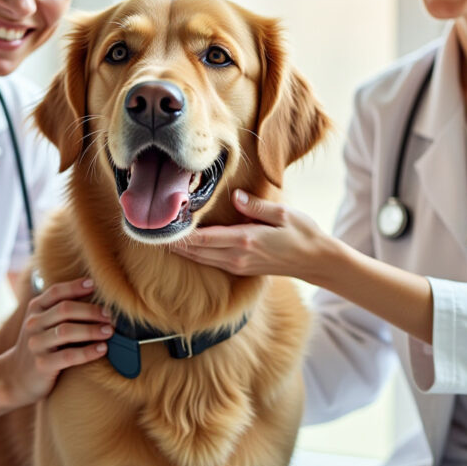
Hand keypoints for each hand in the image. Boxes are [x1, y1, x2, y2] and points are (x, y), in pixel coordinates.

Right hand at [0, 277, 111, 406]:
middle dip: (91, 311)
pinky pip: (68, 356)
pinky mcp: (41, 365)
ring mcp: (36, 344)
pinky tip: (102, 349)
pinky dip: (88, 352)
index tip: (95, 285)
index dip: (76, 287)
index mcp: (35, 309)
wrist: (16, 378)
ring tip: (109, 331)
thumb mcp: (44, 324)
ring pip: (66, 331)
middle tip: (111, 316)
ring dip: (92, 330)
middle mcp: (33, 324)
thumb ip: (60, 310)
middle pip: (65, 310)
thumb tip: (95, 296)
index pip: (56, 292)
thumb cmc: (41, 346)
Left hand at [170, 190, 333, 278]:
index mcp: (245, 240)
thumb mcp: (283, 213)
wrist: (317, 261)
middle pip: (196, 251)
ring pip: (201, 259)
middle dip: (173, 244)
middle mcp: (237, 256)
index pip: (203, 238)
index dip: (180, 234)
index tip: (162, 225)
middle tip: (150, 232)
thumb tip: (235, 197)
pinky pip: (211, 261)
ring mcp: (238, 265)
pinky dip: (195, 254)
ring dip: (181, 250)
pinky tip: (185, 247)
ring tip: (160, 239)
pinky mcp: (241, 268)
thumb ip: (256, 205)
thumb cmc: (303, 233)